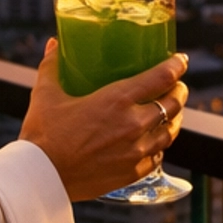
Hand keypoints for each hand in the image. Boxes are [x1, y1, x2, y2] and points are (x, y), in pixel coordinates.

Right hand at [18, 41, 188, 203]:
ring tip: (171, 112)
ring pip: (170, 132)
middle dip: (179, 91)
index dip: (176, 66)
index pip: (161, 78)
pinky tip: (154, 142)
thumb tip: (54, 45)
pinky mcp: (133, 173)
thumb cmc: (43, 135)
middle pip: (173, 104)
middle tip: (177, 86)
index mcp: (117, 99)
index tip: (180, 60)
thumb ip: (52, 66)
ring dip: (174, 119)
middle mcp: (133, 124)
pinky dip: (159, 146)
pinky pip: (157, 157)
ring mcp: (136, 151)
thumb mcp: (45, 94)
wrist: (42, 177)